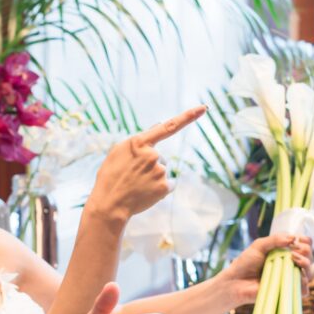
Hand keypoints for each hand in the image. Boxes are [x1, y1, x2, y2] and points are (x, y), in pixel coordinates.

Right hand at [87, 105, 206, 221]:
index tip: (204, 108)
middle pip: (160, 157)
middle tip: (131, 176)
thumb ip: (140, 138)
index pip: (169, 126)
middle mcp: (153, 155)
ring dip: (152, 178)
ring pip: (162, 171)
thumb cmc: (110, 176)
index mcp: (139, 143)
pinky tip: (144, 192)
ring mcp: (160, 171)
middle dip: (149, 166)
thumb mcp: (118, 152)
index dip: (188, 116)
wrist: (109, 204)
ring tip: (135, 185)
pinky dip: (158, 189)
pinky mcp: (164, 186)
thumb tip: (159, 124)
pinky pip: (167, 184)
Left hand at [217, 234, 313, 307]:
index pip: (303, 245)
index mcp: (284, 252)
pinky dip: (302, 283)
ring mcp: (290, 278)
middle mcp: (290, 265)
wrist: (235, 281)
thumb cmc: (245, 263)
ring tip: (294, 260)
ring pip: (309, 272)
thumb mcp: (258, 246)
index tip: (299, 239)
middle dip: (305, 251)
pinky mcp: (288, 291)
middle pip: (309, 257)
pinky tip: (295, 276)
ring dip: (305, 264)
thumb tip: (293, 238)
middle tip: (294, 252)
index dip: (305, 241)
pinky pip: (303, 290)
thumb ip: (274, 240)